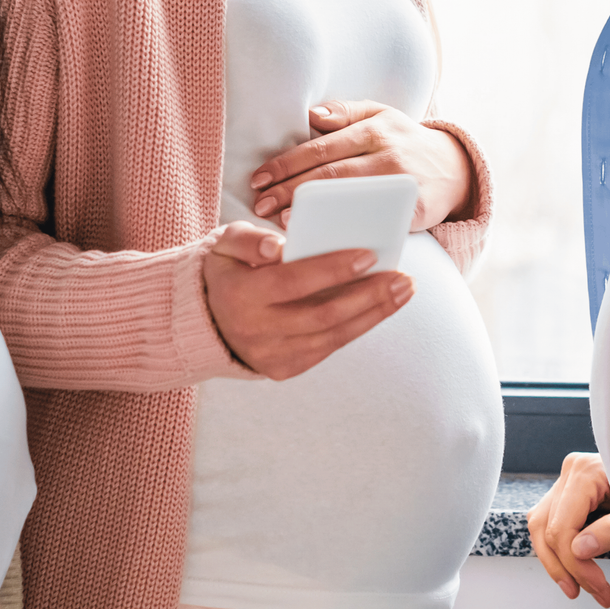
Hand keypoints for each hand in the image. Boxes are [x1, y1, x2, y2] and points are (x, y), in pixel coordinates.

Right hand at [202, 218, 411, 379]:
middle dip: (368, 296)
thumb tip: (277, 247)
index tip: (369, 254)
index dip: (333, 269)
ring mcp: (270, 355)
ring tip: (402, 291)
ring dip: (373, 314)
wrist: (206, 320)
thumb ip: (248, 239)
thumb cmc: (227, 271)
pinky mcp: (283, 369)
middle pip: (323, 314)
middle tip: (403, 277)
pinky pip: (328, 349)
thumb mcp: (224, 245)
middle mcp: (255, 331)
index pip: (293, 281)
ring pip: (332, 336)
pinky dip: (357, 328)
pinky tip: (379, 309)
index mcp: (240, 295)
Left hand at [247, 101, 475, 229]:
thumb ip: (345, 112)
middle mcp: (387, 155)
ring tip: (282, 222)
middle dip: (290, 190)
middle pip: (330, 174)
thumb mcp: (380, 115)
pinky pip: (374, 222)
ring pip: (349, 199)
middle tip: (260, 204)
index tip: (258, 179)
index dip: (287, 164)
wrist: (456, 169)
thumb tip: (311, 116)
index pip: (321, 148)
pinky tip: (322, 238)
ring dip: (313, 211)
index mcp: (373, 129)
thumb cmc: (404, 142)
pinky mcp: (413, 211)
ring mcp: (401, 184)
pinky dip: (345, 230)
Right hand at [526, 451, 609, 608]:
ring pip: (539, 526)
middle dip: (566, 568)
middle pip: (547, 528)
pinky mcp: (569, 489)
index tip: (599, 587)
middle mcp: (571, 471)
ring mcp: (567, 478)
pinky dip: (556, 547)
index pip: (563, 528)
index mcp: (586, 472)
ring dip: (554, 561)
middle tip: (591, 592)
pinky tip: (570, 567)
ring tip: (574, 587)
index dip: (576, 564)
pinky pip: (549, 521)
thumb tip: (577, 551)